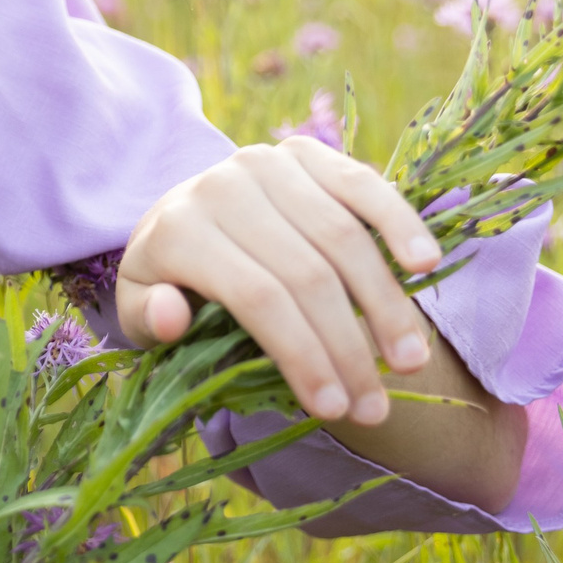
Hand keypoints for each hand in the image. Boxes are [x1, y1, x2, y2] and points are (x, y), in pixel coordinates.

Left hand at [114, 138, 443, 426]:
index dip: (302, 355)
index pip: (257, 299)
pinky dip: (399, 223)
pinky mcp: (305, 152)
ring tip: (410, 362)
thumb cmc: (168, 278)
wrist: (180, 213)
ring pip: (343, 237)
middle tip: (376, 407)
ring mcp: (268, 164)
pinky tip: (426, 266)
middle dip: (348, 347)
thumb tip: (171, 316)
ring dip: (386, 304)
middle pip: (307, 274)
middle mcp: (223, 187)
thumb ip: (148, 319)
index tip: (332, 410)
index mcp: (179, 230)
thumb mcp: (137, 309)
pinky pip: (362, 185)